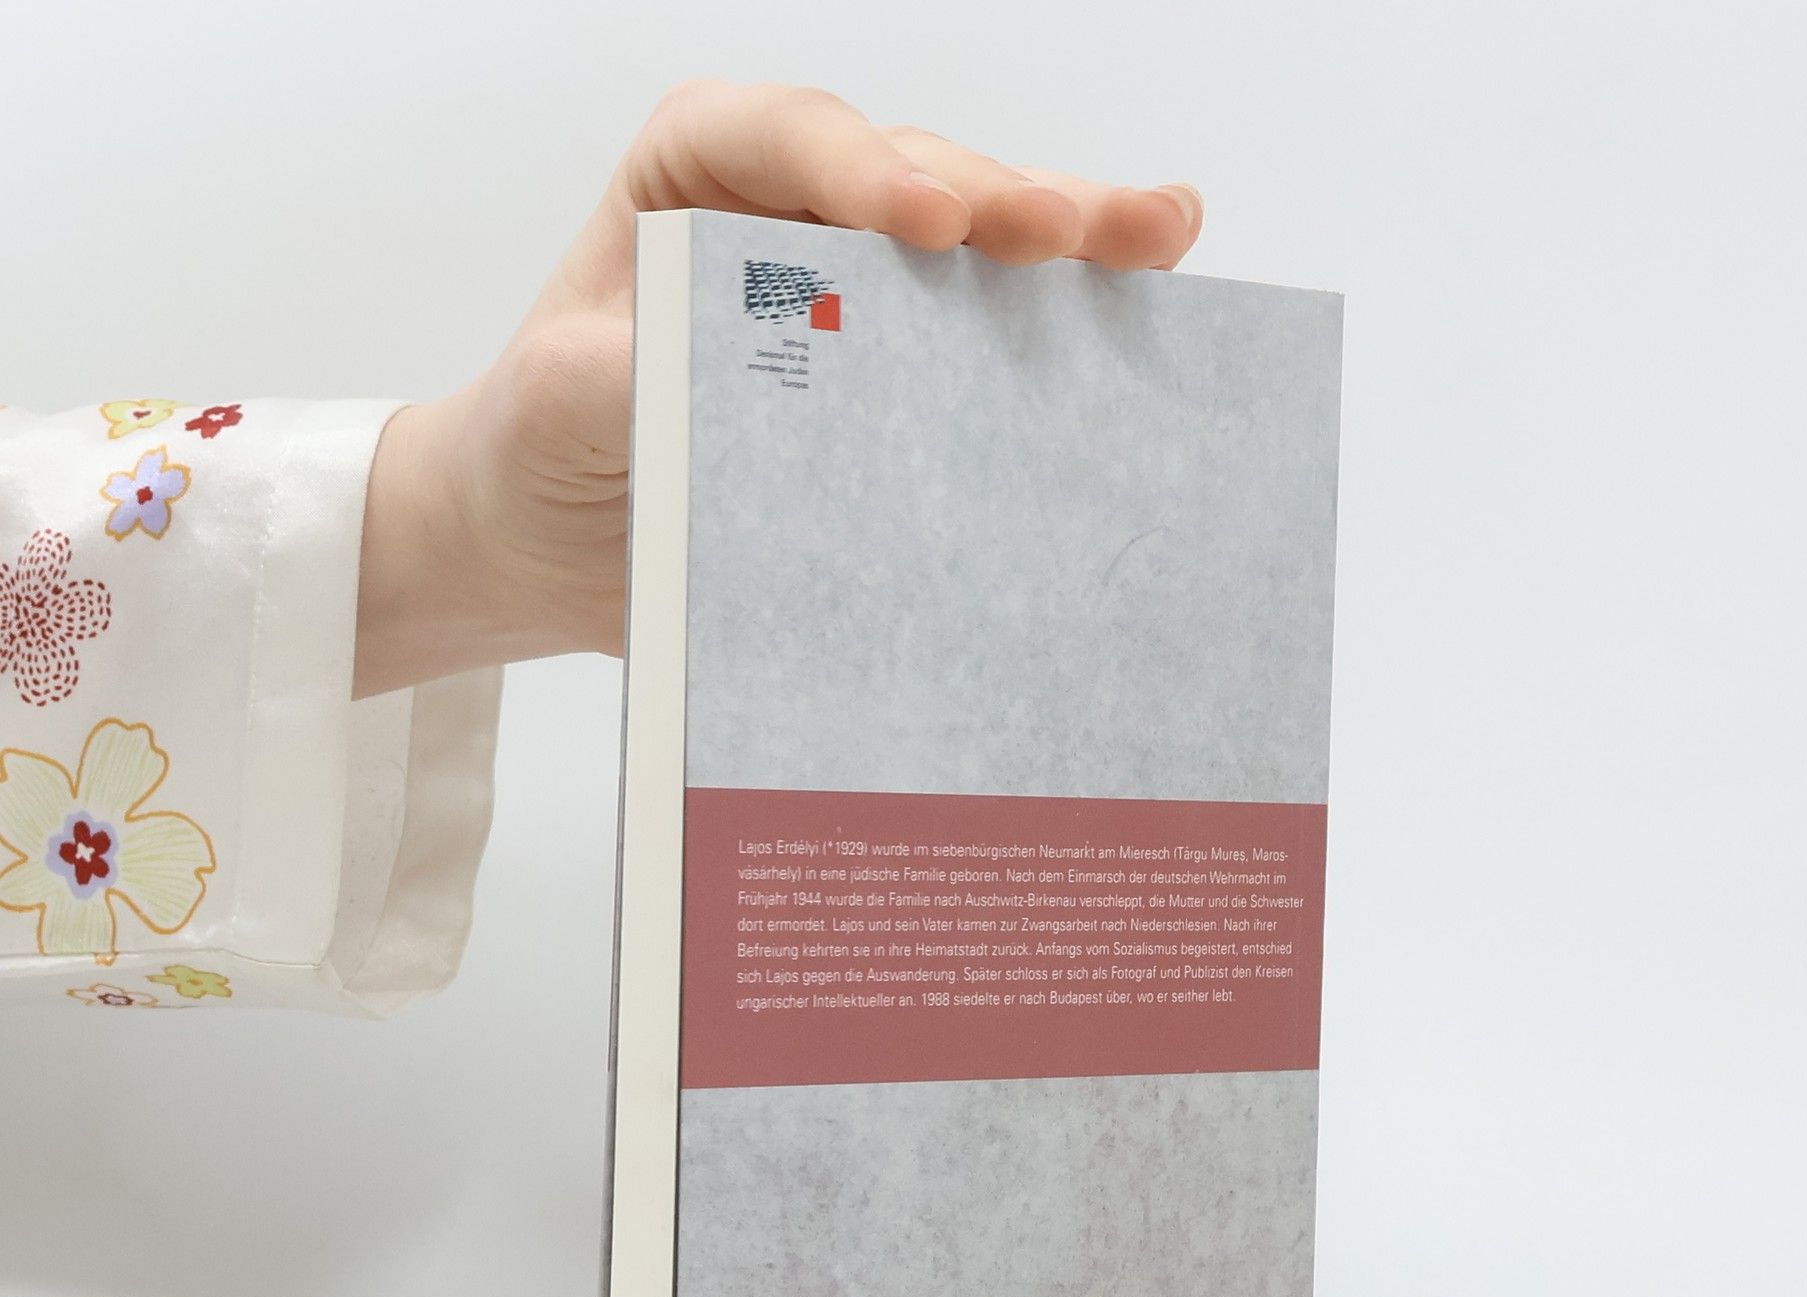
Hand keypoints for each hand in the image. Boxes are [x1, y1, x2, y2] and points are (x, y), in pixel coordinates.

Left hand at [354, 79, 1204, 697]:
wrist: (554, 542)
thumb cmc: (542, 443)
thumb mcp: (559, 401)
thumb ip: (631, 371)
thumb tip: (728, 370)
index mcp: (699, 172)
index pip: (791, 139)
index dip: (869, 170)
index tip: (928, 227)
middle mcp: (795, 206)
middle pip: (915, 178)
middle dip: (1002, 202)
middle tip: (1073, 231)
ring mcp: (864, 287)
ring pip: (977, 244)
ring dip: (1067, 241)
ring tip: (1157, 236)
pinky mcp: (905, 372)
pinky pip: (988, 333)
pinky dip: (1063, 319)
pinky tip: (1149, 285)